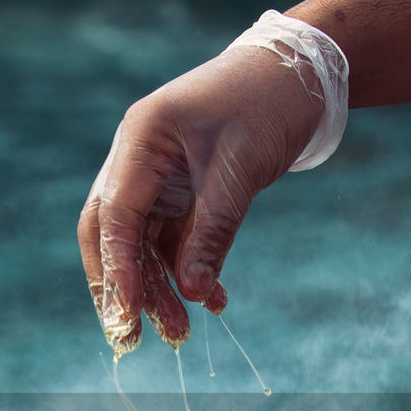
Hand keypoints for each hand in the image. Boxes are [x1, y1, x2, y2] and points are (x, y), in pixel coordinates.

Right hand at [78, 41, 327, 354]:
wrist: (300, 72)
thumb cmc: (268, 103)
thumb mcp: (241, 170)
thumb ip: (213, 231)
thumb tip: (193, 292)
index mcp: (140, 139)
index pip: (115, 215)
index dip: (116, 268)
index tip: (125, 315)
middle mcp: (137, 160)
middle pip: (111, 234)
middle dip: (120, 287)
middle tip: (131, 338)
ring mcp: (156, 177)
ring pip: (142, 245)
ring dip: (157, 289)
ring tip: (180, 333)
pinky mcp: (180, 192)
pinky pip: (173, 241)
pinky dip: (187, 272)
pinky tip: (211, 300)